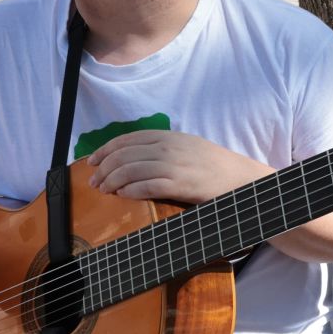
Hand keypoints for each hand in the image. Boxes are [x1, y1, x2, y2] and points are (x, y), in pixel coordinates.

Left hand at [85, 129, 268, 203]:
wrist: (240, 178)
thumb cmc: (214, 166)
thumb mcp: (187, 147)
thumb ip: (164, 147)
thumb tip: (135, 156)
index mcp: (168, 137)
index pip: (127, 139)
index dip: (105, 150)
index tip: (92, 162)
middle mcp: (168, 148)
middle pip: (123, 155)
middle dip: (103, 169)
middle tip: (94, 182)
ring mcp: (174, 166)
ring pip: (130, 170)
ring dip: (112, 181)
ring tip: (104, 191)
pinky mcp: (180, 185)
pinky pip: (147, 186)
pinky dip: (130, 191)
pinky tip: (122, 196)